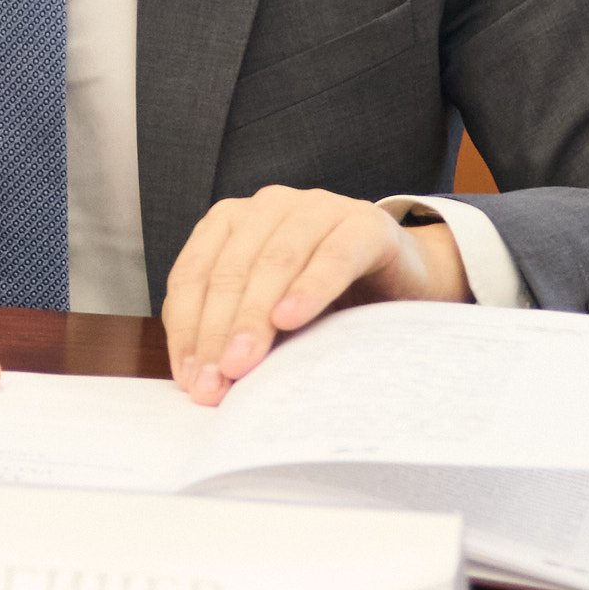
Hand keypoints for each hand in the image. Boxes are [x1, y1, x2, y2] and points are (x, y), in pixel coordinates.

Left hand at [160, 187, 467, 406]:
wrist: (401, 282)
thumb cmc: (323, 301)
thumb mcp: (268, 315)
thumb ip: (231, 332)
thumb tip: (197, 380)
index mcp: (232, 222)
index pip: (193, 274)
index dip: (187, 327)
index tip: (188, 378)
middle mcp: (269, 206)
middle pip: (230, 271)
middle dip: (216, 332)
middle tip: (212, 383)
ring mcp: (318, 208)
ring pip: (274, 262)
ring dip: (253, 316)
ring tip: (241, 363)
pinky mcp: (366, 224)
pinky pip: (333, 256)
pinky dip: (309, 288)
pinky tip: (291, 318)